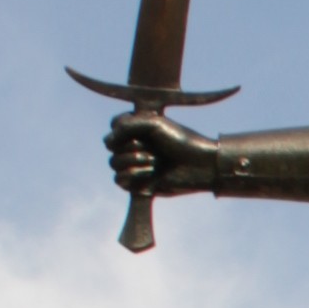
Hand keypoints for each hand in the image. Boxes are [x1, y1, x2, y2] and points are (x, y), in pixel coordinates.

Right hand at [106, 108, 221, 200]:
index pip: (114, 125)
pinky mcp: (138, 184)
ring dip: (133, 161)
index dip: (121, 128)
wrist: (200, 165)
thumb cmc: (181, 141)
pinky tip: (150, 174)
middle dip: (130, 147)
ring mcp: (135, 165)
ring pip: (113, 163)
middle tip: (153, 149)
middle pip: (110, 145)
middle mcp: (135, 146)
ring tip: (155, 162)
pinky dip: (132, 175)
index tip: (139, 130)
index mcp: (138, 128)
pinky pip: (118, 180)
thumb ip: (127, 125)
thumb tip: (108, 141)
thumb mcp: (154, 123)